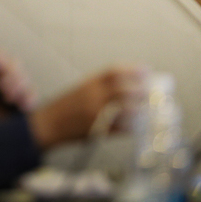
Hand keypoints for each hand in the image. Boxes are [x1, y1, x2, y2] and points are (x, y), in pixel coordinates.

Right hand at [28, 67, 146, 149]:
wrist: (47, 125)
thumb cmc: (64, 107)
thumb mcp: (80, 90)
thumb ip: (100, 88)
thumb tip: (126, 85)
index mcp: (88, 84)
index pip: (114, 72)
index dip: (132, 70)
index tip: (146, 70)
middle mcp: (93, 97)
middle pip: (123, 90)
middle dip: (141, 90)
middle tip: (153, 92)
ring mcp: (96, 114)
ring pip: (125, 110)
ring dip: (140, 109)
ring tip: (151, 109)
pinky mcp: (98, 131)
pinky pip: (121, 128)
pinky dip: (132, 127)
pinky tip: (139, 126)